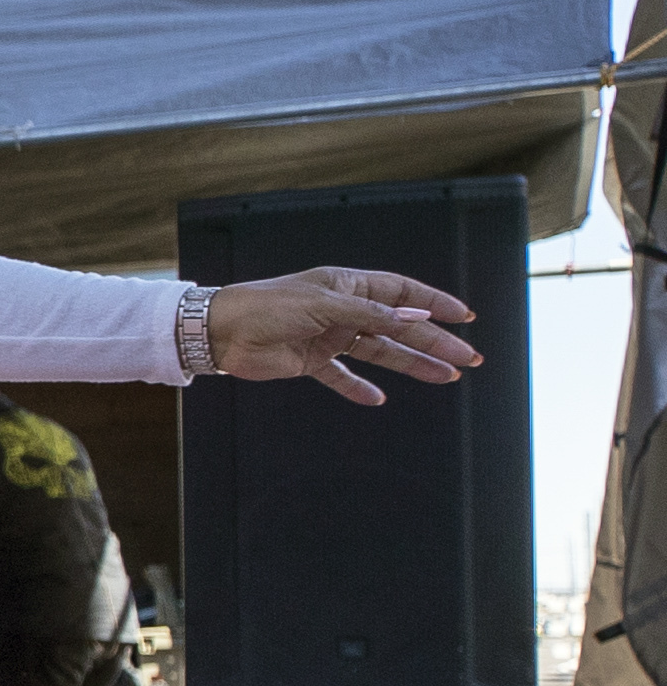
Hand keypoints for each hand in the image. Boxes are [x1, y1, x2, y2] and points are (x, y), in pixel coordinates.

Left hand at [206, 267, 481, 405]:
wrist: (217, 332)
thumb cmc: (266, 306)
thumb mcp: (323, 305)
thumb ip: (368, 314)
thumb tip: (412, 318)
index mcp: (347, 286)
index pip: (402, 291)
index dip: (433, 302)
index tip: (464, 317)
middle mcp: (342, 310)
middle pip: (399, 326)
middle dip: (434, 341)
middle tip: (468, 357)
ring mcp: (329, 336)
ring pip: (380, 352)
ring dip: (411, 364)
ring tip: (446, 377)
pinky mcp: (311, 361)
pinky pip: (342, 376)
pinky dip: (358, 388)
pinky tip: (378, 399)